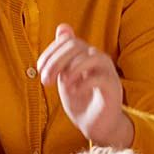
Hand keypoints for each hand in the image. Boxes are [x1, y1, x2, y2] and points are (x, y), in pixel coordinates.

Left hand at [37, 24, 134, 147]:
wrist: (96, 126)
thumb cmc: (81, 101)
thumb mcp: (65, 76)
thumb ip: (62, 56)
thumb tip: (63, 27)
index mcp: (86, 54)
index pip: (67, 40)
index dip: (50, 52)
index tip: (39, 70)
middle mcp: (98, 58)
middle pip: (75, 45)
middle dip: (56, 61)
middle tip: (45, 81)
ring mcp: (108, 72)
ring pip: (91, 56)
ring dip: (70, 70)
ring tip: (62, 85)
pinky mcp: (113, 88)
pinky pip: (99, 78)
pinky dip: (82, 84)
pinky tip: (72, 92)